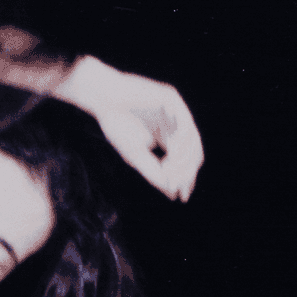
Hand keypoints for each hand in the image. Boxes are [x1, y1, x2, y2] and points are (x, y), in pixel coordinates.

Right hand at [56, 56, 204, 201]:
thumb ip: (155, 173)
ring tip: (168, 171)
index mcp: (167, 136)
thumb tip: (173, 193)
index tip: (181, 198)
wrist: (104, 99)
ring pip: (192, 140)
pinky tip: (171, 153)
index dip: (185, 180)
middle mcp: (175, 124)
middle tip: (175, 186)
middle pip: (193, 152)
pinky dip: (181, 142)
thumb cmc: (116, 126)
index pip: (184, 160)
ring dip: (182, 160)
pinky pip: (185, 124)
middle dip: (186, 173)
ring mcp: (175, 110)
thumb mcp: (136, 156)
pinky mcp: (171, 99)